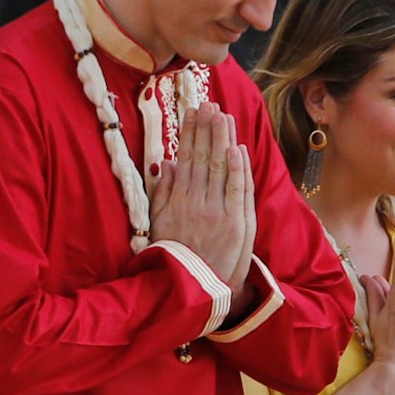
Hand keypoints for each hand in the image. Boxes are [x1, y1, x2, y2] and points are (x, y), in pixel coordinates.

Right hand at [150, 103, 255, 293]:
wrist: (194, 292)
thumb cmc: (174, 258)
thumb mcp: (157, 226)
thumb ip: (161, 194)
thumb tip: (163, 163)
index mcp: (176, 202)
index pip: (185, 159)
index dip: (189, 133)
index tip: (192, 111)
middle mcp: (195, 204)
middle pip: (202, 158)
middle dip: (206, 129)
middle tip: (209, 103)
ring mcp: (217, 213)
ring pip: (219, 168)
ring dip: (222, 140)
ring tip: (223, 115)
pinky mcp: (236, 225)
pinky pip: (236, 190)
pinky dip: (237, 169)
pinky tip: (236, 147)